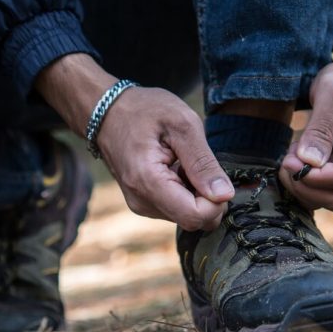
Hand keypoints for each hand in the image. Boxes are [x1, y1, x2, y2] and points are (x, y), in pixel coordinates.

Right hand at [35, 54, 233, 229]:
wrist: (108, 111)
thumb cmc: (144, 110)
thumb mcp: (181, 124)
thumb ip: (203, 162)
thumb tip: (224, 195)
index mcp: (148, 182)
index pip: (195, 216)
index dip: (216, 200)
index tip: (213, 173)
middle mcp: (142, 202)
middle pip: (193, 220)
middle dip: (208, 197)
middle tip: (199, 163)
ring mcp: (141, 205)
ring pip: (187, 215)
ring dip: (196, 192)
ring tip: (183, 162)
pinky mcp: (143, 203)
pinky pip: (176, 208)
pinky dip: (185, 191)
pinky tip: (176, 168)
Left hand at [280, 32, 332, 211]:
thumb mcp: (332, 92)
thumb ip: (320, 127)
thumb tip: (309, 163)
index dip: (315, 177)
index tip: (288, 162)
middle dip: (307, 184)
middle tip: (285, 160)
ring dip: (305, 186)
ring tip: (293, 154)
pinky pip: (329, 195)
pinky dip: (309, 184)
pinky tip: (300, 160)